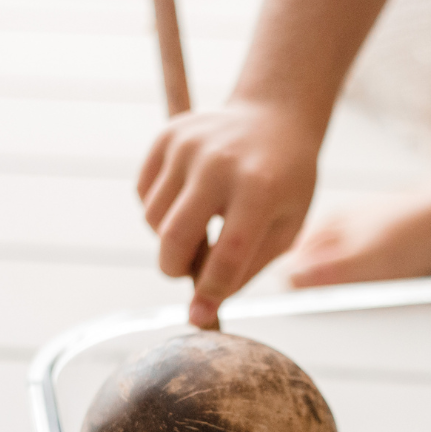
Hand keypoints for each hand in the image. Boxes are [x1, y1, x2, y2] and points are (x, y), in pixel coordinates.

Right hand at [137, 100, 320, 327]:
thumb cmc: (287, 185)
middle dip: (173, 269)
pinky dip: (157, 212)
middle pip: (175, 236)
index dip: (212, 290)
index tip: (201, 312)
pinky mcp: (167, 136)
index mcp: (261, 189)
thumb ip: (247, 269)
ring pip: (153, 218)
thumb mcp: (285, 228)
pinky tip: (187, 204)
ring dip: (168, 240)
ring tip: (198, 231)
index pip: (229, 254)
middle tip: (186, 273)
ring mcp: (189, 146)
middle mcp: (220, 164)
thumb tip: (201, 311)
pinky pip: (143, 194)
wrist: (276, 119)